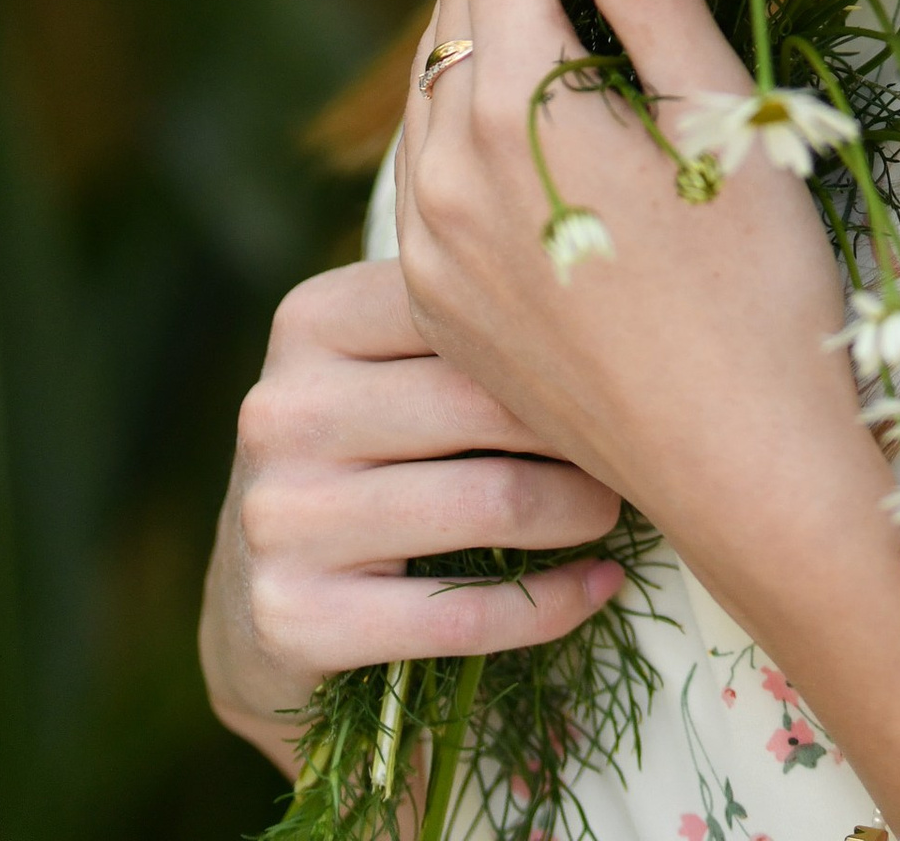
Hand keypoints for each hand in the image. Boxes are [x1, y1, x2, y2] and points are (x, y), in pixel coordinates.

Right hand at [199, 257, 622, 772]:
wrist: (258, 606)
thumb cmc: (366, 453)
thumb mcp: (386, 364)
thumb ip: (466, 313)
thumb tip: (632, 279)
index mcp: (312, 321)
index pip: (469, 311)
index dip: (566, 339)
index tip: (633, 356)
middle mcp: (283, 412)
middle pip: (488, 403)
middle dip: (585, 428)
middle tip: (641, 440)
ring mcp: (281, 520)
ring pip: (492, 502)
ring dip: (583, 511)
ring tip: (616, 507)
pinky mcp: (296, 620)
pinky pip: (465, 613)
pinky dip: (551, 603)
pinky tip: (598, 587)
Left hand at [391, 0, 879, 554]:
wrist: (746, 474)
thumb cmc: (763, 288)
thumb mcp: (723, 111)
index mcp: (506, 117)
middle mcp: (438, 179)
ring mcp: (429, 248)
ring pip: (441, 70)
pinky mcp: (443, 299)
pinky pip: (439, 150)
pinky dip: (475, 68)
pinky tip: (516, 40)